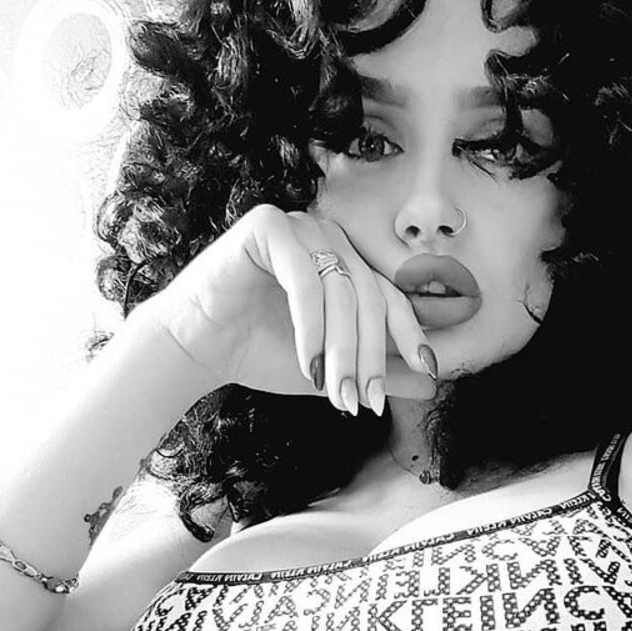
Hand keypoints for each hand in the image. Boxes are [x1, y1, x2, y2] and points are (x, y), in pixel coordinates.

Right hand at [141, 204, 436, 413]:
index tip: (428, 370)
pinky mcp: (268, 226)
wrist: (199, 348)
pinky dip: (311, 326)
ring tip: (336, 395)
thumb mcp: (332, 370)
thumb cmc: (262, 353)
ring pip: (342, 292)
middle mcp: (328, 238)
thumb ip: (380, 372)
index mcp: (348, 264)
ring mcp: (300, 226)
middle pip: (370, 297)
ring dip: (342, 350)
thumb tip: (432, 386)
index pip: (391, 297)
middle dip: (369, 358)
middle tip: (364, 403)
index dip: (411, 335)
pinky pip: (305, 278)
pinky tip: (308, 364)